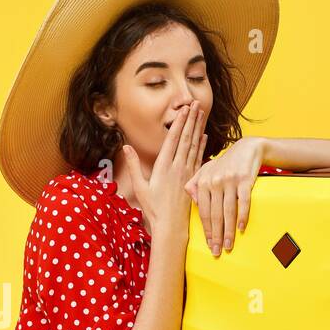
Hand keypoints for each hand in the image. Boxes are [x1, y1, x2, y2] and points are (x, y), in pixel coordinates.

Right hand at [122, 104, 206, 233]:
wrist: (171, 226)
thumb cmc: (153, 208)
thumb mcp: (139, 187)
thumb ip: (133, 165)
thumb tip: (125, 146)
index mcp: (163, 167)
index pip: (172, 140)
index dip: (178, 123)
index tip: (183, 109)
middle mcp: (177, 167)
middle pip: (186, 138)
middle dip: (190, 119)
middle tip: (195, 103)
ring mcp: (187, 172)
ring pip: (194, 145)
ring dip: (198, 127)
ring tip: (201, 113)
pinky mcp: (193, 178)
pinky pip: (200, 157)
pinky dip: (202, 145)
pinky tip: (205, 135)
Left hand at [183, 135, 265, 255]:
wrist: (247, 148)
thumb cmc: (225, 164)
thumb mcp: (206, 171)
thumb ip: (195, 185)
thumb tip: (192, 201)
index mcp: (202, 183)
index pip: (203, 212)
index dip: (206, 230)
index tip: (209, 245)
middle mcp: (214, 182)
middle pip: (214, 215)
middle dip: (216, 236)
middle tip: (217, 252)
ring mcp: (230, 181)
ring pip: (228, 211)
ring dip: (229, 231)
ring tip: (229, 245)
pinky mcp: (245, 180)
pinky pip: (243, 202)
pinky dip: (242, 216)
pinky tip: (241, 229)